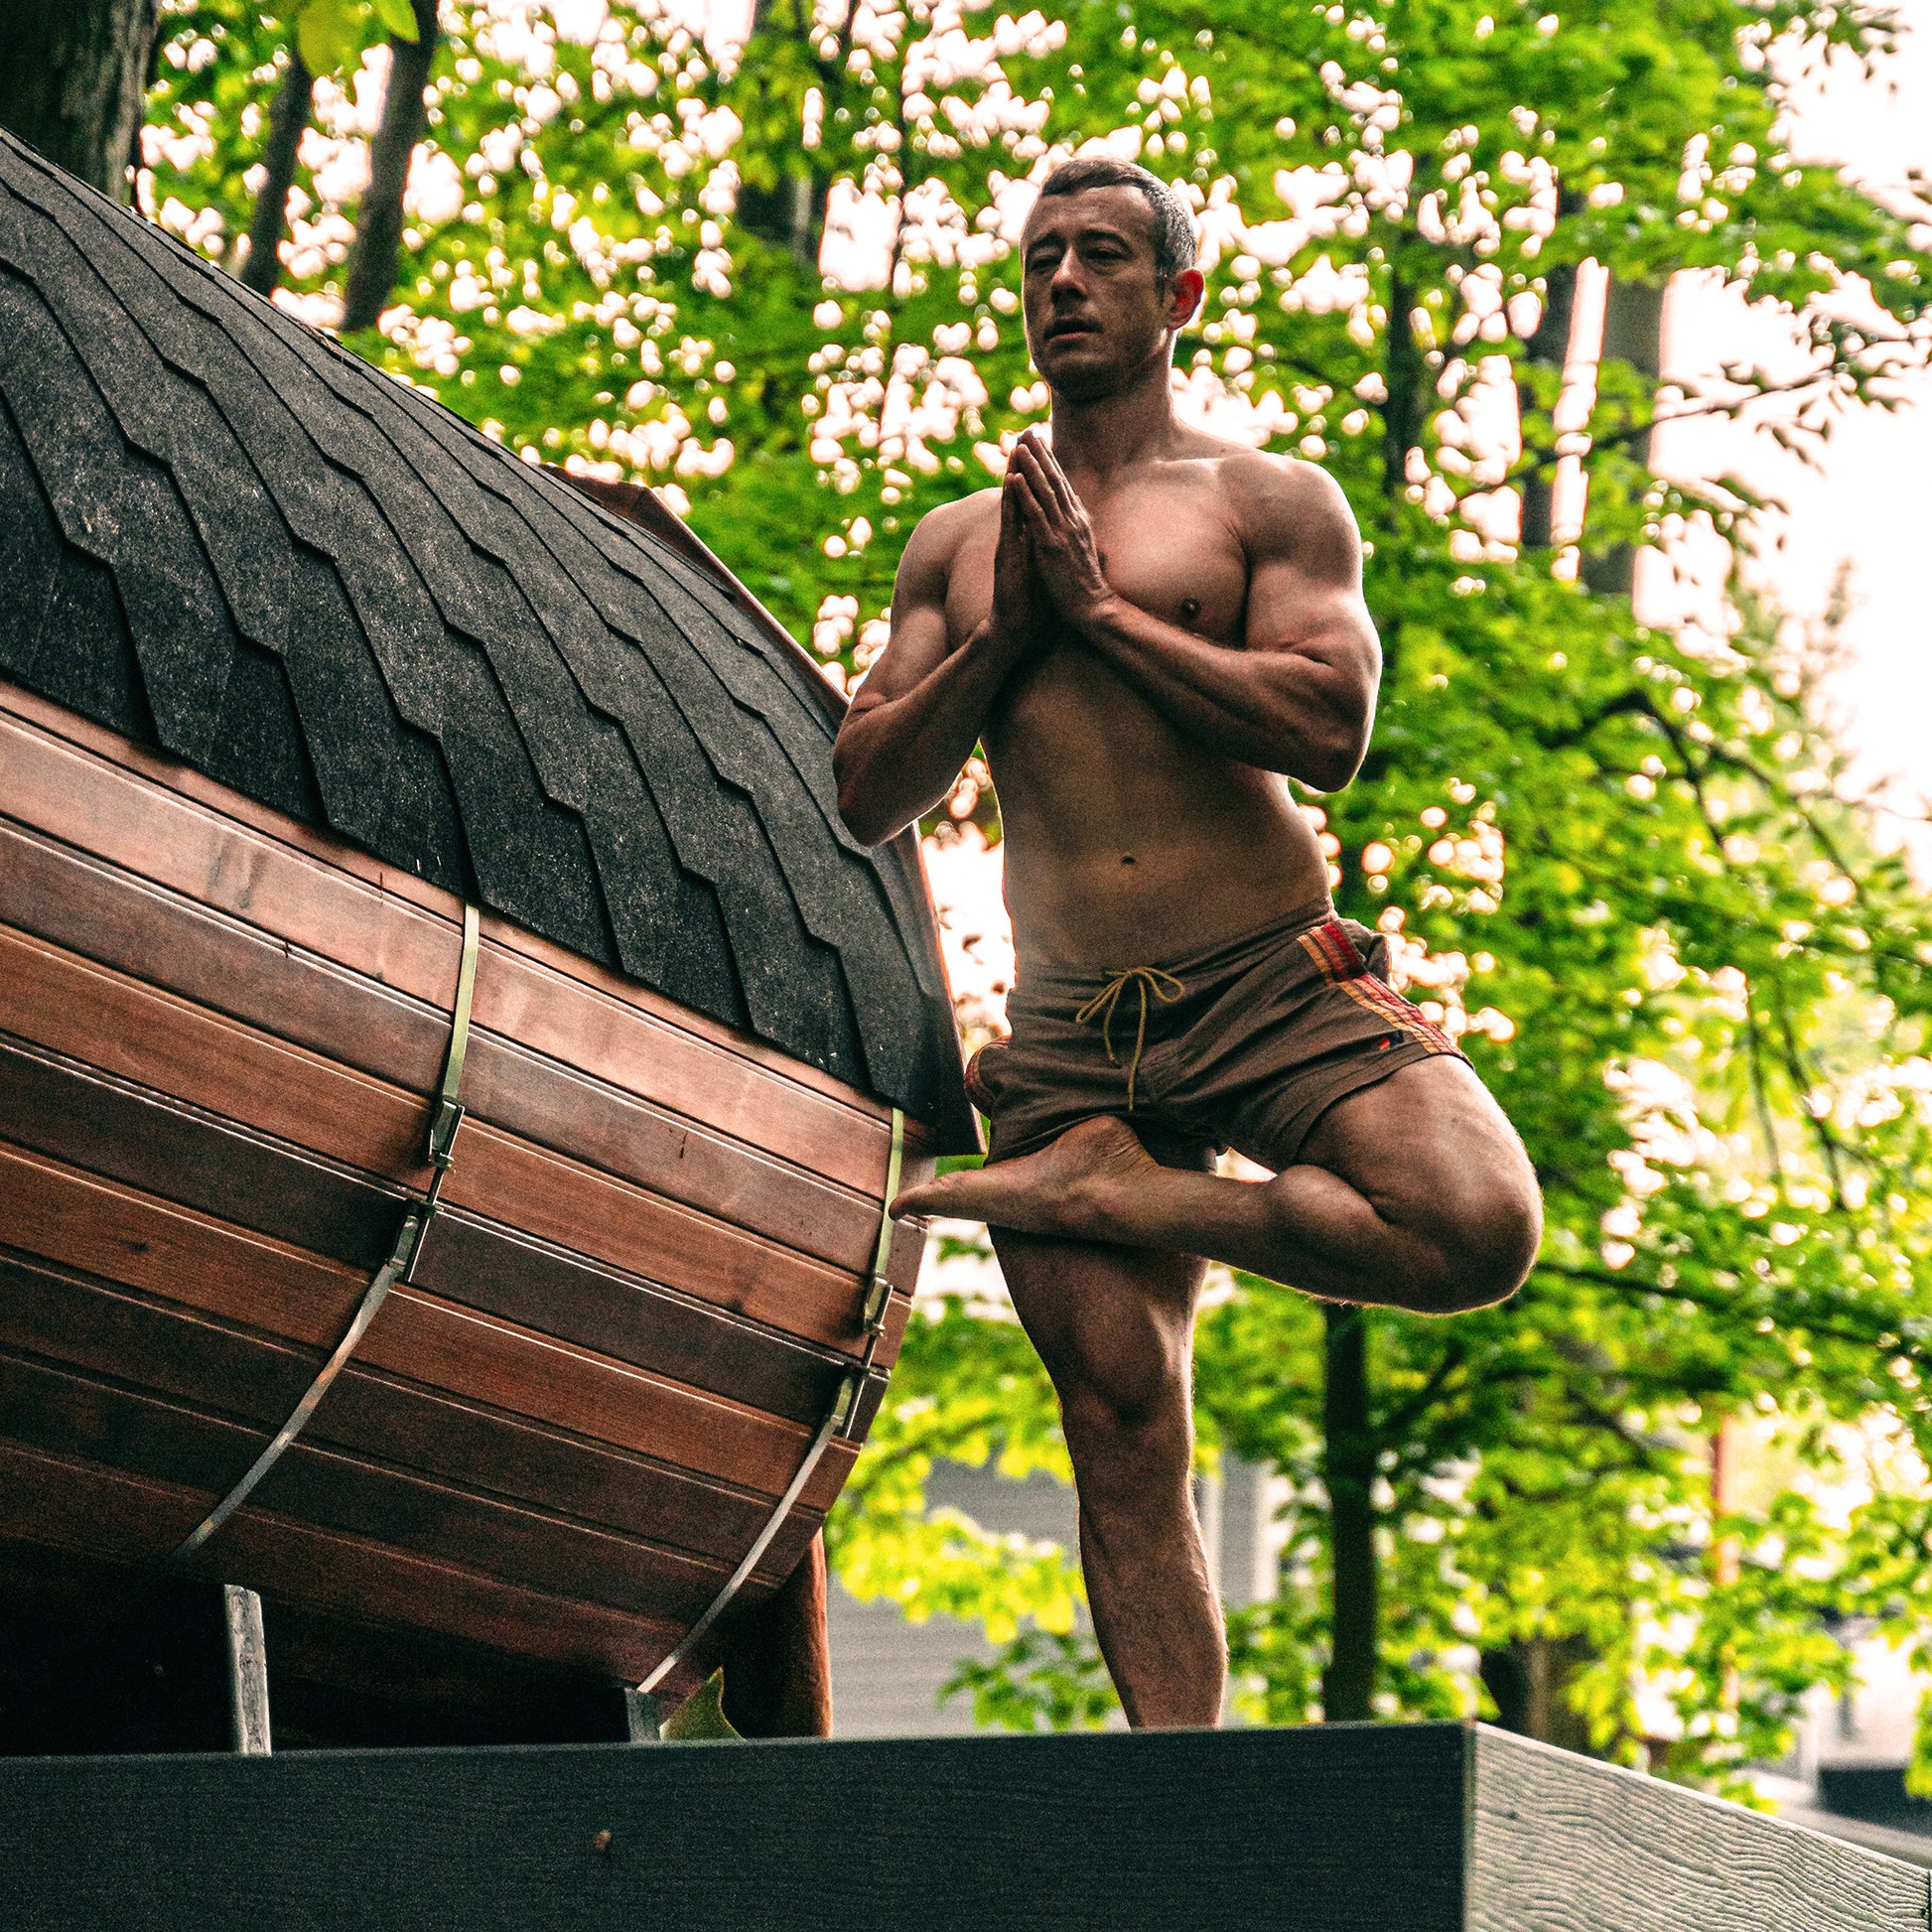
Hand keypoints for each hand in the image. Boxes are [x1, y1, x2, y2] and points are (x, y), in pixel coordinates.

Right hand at [991, 461, 1041, 647]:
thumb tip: (1058, 534)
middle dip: (1026, 464)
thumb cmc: (1032, 598)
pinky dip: (1010, 499)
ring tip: (1017, 446)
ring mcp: (1010, 540)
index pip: (1035, 499)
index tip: (1046, 450)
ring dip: (1014, 472)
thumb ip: (1046, 546)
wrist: (1015, 623)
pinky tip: (1011, 479)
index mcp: (1029, 535)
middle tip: (1028, 434)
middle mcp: (1017, 533)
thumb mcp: (1043, 565)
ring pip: (1013, 500)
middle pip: (1022, 492)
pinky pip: (1008, 520)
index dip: (1040, 474)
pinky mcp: (1006, 551)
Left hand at [1008, 430, 1113, 627]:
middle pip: (1054, 479)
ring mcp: (1062, 531)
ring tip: (1020, 446)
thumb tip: (1076, 508)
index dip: (1050, 461)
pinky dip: (1025, 494)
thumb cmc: (1086, 583)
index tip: (1040, 441)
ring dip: (1031, 466)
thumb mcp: (1084, 547)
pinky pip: (1036, 514)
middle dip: (1041, 454)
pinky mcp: (1051, 546)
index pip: (1063, 484)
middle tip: (1028, 431)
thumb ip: (1078, 526)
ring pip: (1045, 491)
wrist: (1093, 607)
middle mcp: (1073, 520)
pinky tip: (1014, 478)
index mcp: (1078, 520)